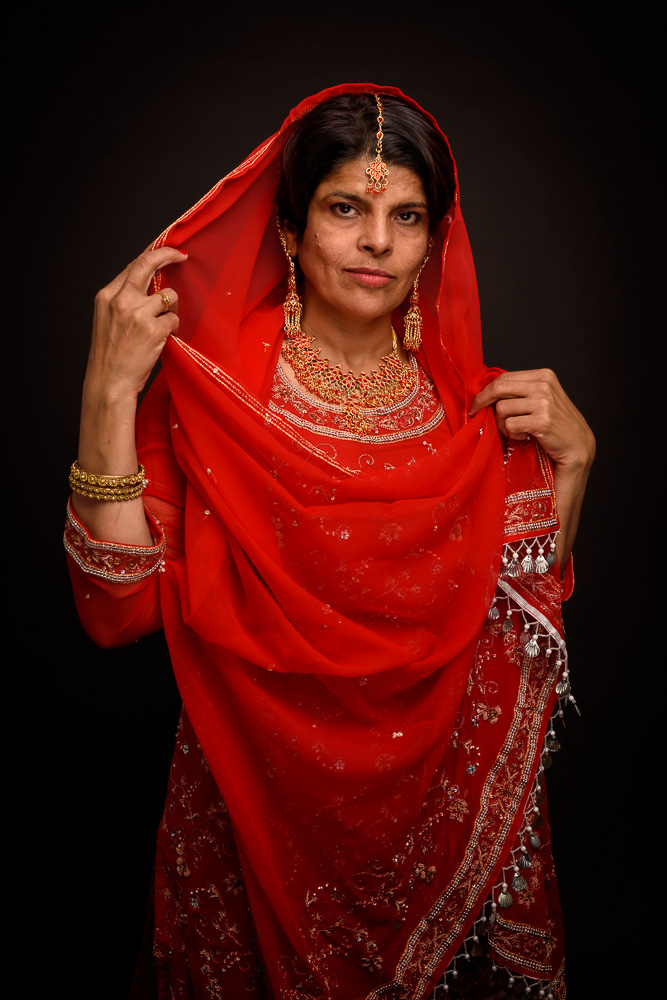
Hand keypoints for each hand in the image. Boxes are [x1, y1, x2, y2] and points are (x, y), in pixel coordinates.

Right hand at [84, 247, 186, 403]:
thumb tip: (151, 284)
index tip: (167, 252)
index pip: (133, 265)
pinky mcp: (153, 329)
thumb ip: (125, 300)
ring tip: (160, 327)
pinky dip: (172, 329)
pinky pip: (174, 319)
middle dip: (168, 255)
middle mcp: (121, 300)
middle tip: (182, 256)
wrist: (109, 382)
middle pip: (148, 264)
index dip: (153, 255)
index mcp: (107, 296)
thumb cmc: (111, 355)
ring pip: (169, 296)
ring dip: (171, 309)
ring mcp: (137, 314)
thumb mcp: (108, 320)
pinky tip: (160, 340)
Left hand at [469, 369, 594, 473]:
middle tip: (475, 413)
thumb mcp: (542, 399)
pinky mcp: (541, 421)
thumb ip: (521, 391)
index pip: (505, 377)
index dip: (486, 390)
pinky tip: (525, 436)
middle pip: (499, 387)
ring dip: (503, 424)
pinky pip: (510, 425)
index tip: (477, 402)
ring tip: (516, 430)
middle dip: (482, 401)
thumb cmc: (556, 425)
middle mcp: (544, 385)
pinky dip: (512, 434)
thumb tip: (488, 390)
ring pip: (501, 409)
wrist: (578, 446)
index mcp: (544, 375)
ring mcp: (543, 402)